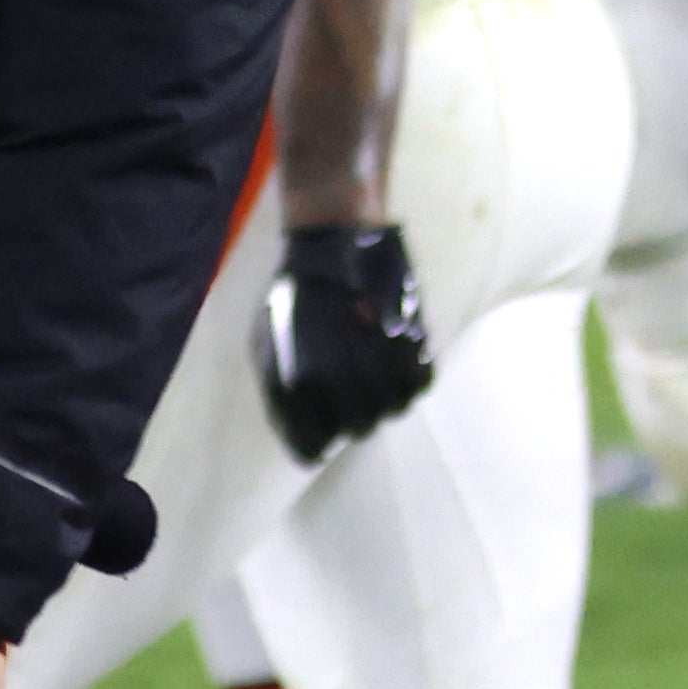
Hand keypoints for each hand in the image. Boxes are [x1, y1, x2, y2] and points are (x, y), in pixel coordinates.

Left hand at [255, 223, 433, 458]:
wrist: (333, 239)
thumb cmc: (294, 293)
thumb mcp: (265, 343)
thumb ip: (277, 394)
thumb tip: (301, 438)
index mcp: (298, 386)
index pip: (310, 449)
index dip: (315, 439)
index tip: (319, 424)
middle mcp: (343, 382)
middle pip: (358, 430)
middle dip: (351, 412)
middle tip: (347, 381)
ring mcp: (383, 363)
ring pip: (395, 409)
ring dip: (385, 393)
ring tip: (372, 358)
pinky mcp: (416, 342)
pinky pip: (421, 382)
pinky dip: (411, 372)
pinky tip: (396, 350)